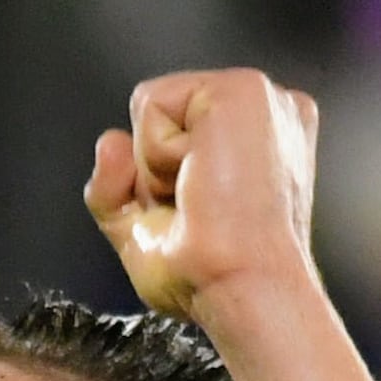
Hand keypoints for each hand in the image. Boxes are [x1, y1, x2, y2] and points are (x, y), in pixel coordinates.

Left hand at [87, 69, 322, 322]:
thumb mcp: (146, 232)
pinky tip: (199, 180)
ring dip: (156, 167)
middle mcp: (270, 112)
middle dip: (156, 173)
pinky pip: (150, 104)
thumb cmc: (212, 278)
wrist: (242, 290)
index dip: (166, 181)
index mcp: (263, 142)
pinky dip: (156, 154)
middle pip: (160, 118)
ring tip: (203, 197)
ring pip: (151, 108)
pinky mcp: (239, 89)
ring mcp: (258, 96)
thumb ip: (117, 185)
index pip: (177, 134)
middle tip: (201, 213)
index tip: (205, 220)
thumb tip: (111, 140)